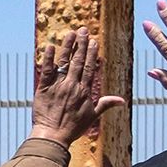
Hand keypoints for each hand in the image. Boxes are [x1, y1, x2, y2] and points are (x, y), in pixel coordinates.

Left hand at [27, 27, 119, 144]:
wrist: (52, 137)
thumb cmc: (72, 128)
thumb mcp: (92, 116)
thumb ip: (105, 104)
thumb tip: (122, 100)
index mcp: (84, 91)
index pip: (89, 68)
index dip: (91, 53)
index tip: (93, 41)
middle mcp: (72, 86)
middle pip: (78, 61)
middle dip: (81, 44)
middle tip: (83, 30)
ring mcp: (57, 86)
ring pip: (64, 63)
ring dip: (68, 47)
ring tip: (70, 33)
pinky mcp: (43, 89)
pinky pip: (46, 71)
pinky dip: (48, 59)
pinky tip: (50, 46)